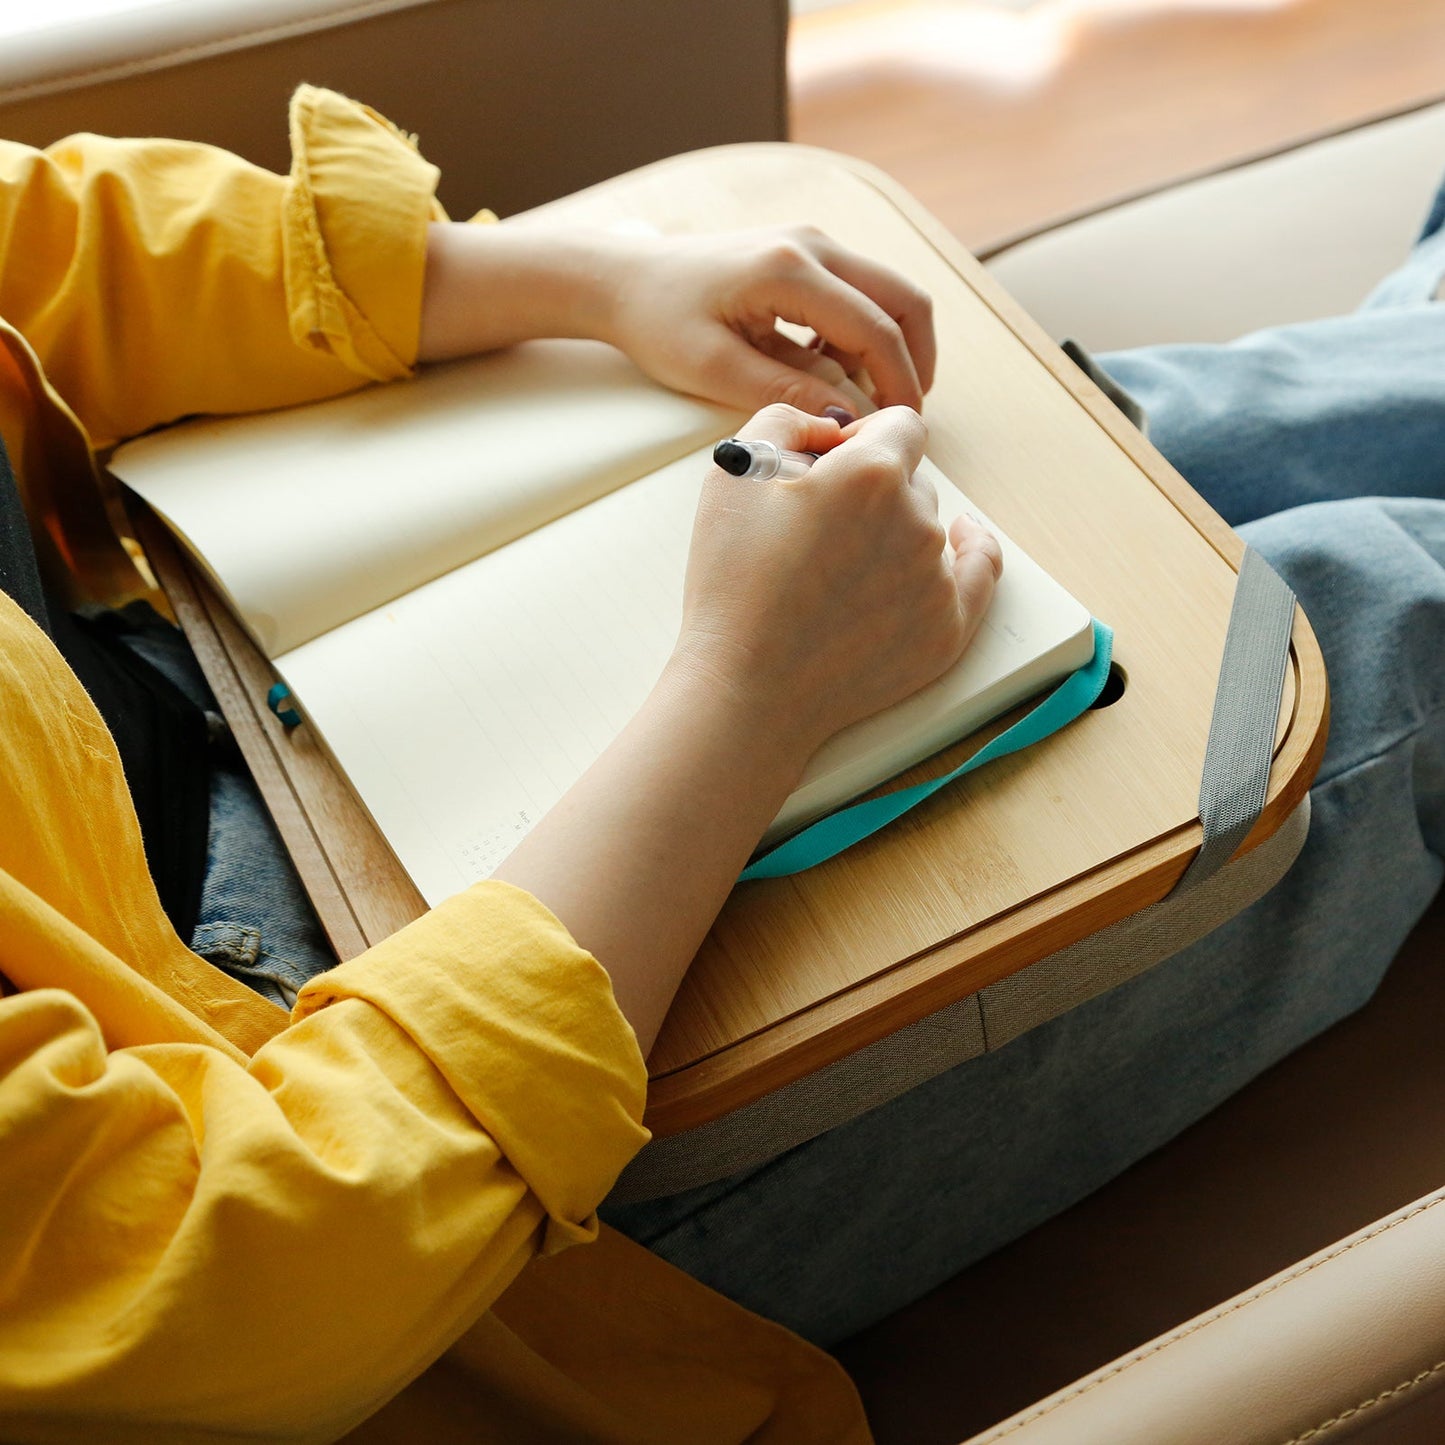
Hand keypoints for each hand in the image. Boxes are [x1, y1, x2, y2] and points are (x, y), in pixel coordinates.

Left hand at [417, 223, 934, 418]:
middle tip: (902, 414)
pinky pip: (859, 292)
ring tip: (861, 400)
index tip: (899, 429)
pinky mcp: (804, 253)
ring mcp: (811, 242)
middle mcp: (812, 243)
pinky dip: (863, 335)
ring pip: (887, 293)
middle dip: (914, 361)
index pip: (876, 329)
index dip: (897, 384)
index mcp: (790, 270)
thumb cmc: (657, 323)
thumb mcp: (715, 370)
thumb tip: (848, 417)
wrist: (621, 280)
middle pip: (903, 299)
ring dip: (888, 347)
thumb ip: (786, 392)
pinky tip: (832, 372)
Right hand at [670, 403, 1001, 765]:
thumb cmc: (733, 581)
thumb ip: (788, 417)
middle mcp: (918, 518)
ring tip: (840, 570)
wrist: (747, 687)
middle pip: (912, 480)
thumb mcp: (734, 470)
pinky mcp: (948, 628)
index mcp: (872, 472)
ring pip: (929, 527)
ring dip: (896, 530)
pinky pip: (980, 571)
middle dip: (874, 491)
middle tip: (820, 531)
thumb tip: (832, 428)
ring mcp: (938, 577)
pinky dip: (972, 551)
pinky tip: (965, 538)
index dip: (863, 440)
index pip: (898, 425)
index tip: (832, 467)